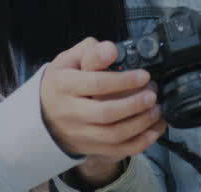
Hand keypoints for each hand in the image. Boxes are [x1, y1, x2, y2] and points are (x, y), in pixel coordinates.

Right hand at [41, 38, 163, 184]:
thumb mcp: (68, 60)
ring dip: (140, 123)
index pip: (96, 84)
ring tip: (156, 109)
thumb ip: (91, 51)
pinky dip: (139, 143)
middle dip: (134, 104)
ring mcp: (80, 132)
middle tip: (152, 94)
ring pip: (113, 135)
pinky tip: (153, 130)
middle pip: (106, 113)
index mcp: (64, 85)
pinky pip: (117, 150)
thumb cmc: (62, 82)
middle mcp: (70, 111)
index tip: (143, 75)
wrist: (44, 114)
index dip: (123, 80)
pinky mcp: (90, 147)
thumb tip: (111, 49)